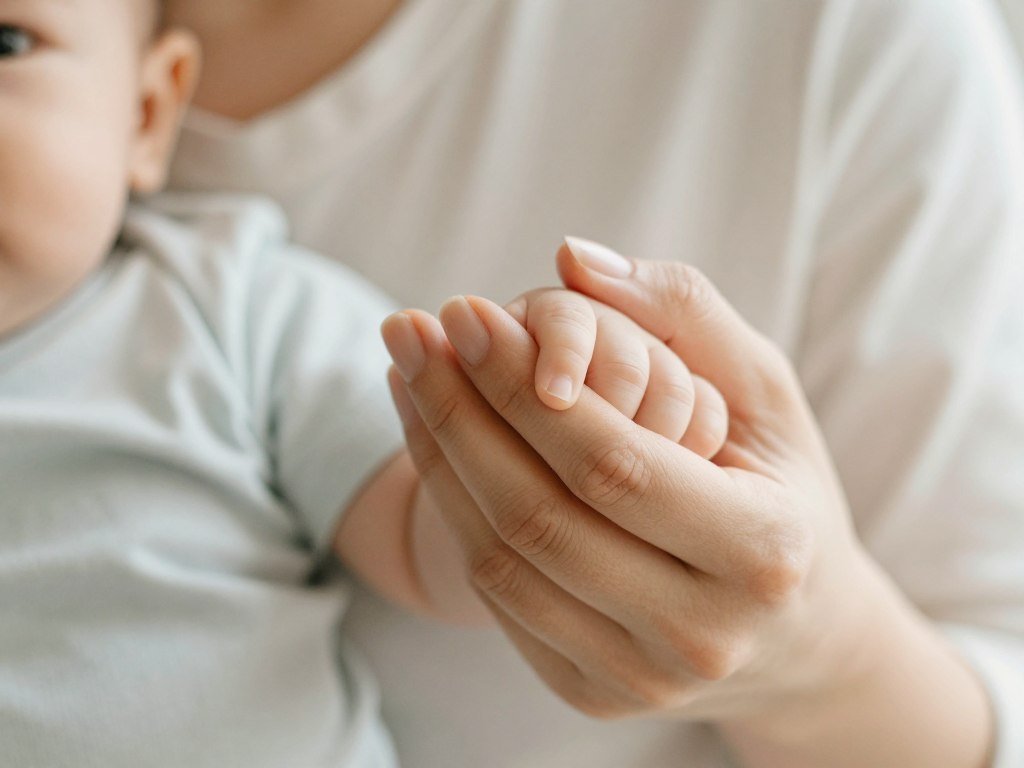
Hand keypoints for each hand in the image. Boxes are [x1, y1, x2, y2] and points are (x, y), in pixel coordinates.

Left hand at [380, 241, 990, 766]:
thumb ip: (685, 311)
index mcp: (765, 550)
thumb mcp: (766, 391)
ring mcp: (644, 678)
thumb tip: (572, 258)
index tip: (462, 312)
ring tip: (407, 375)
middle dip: (460, 412)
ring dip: (439, 459)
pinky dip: (454, 513)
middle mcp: (705, 633)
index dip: (522, 386)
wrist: (797, 632)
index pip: (613, 465)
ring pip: (504, 563)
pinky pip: (500, 601)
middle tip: (411, 331)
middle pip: (541, 518)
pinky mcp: (595, 695)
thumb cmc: (782, 491)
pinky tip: (435, 441)